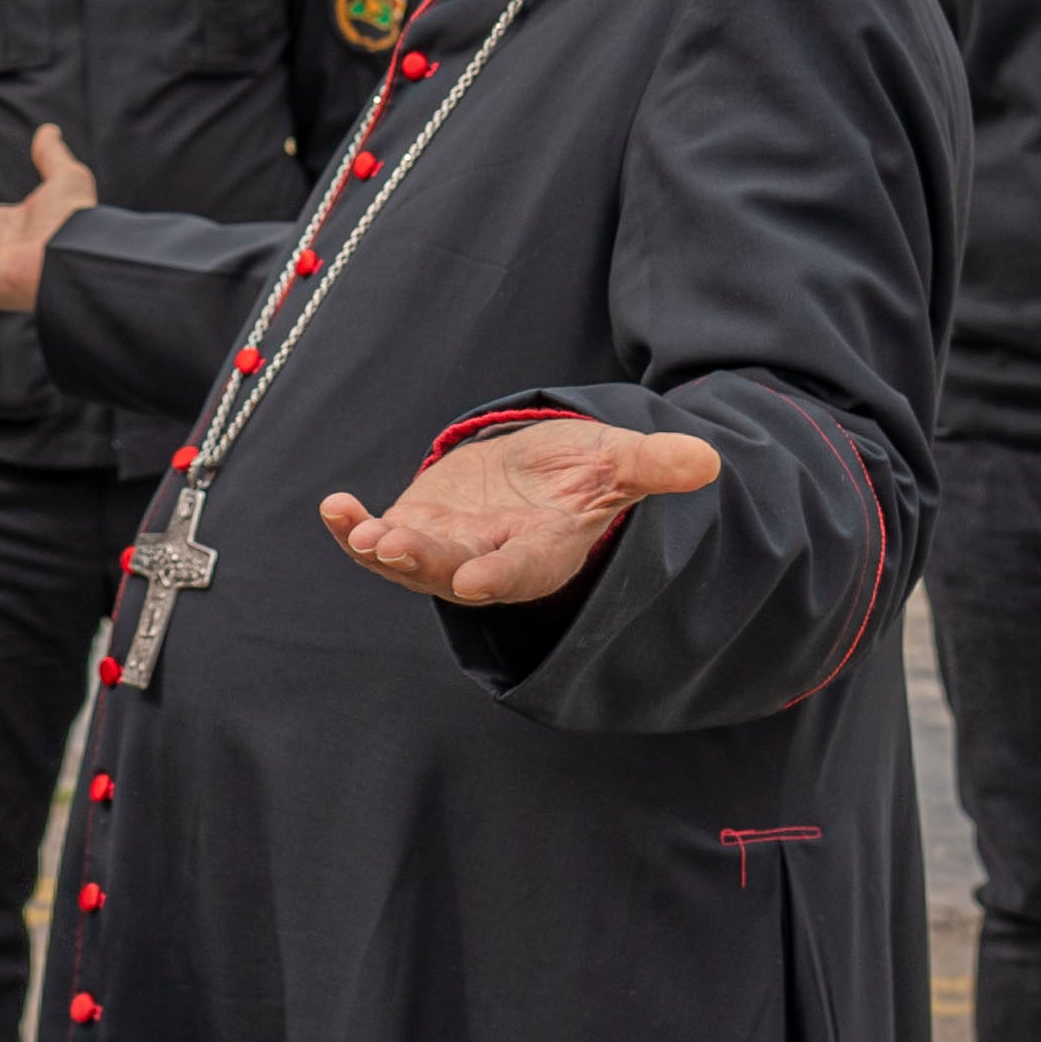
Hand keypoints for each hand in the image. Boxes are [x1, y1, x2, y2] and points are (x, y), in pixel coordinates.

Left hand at [318, 417, 720, 606]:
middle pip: (453, 568)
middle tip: (390, 547)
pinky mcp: (413, 528)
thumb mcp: (622, 462)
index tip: (473, 580)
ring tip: (356, 529)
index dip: (499, 574)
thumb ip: (656, 465)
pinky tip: (333, 507)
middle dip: (423, 560)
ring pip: (408, 560)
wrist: (542, 474)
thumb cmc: (586, 473)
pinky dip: (350, 525)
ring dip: (379, 549)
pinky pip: (373, 535)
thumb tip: (707, 461)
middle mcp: (489, 558)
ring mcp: (445, 548)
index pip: (522, 569)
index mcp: (543, 550)